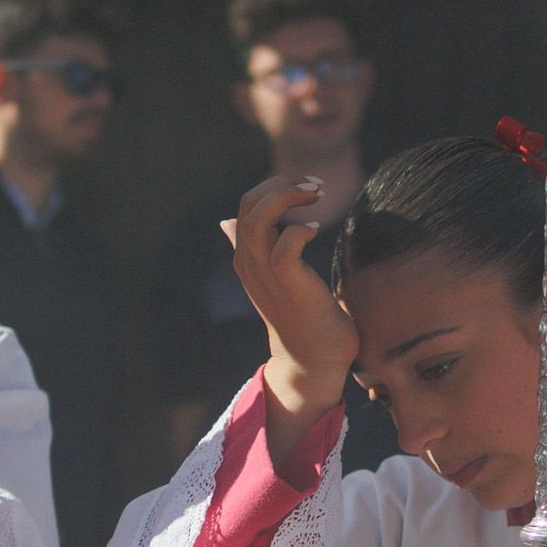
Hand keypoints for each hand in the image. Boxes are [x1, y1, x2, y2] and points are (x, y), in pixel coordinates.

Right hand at [220, 176, 359, 457]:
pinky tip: (318, 229)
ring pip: (260, 219)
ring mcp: (266, 275)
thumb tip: (229, 223)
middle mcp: (250, 263)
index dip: (275, 186)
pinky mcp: (287, 285)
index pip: (247, 204)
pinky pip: (284, 244)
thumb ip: (261, 248)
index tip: (308, 188)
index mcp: (247, 258)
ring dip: (289, 198)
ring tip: (317, 196)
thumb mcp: (278, 277)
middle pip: (249, 204)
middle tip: (316, 187)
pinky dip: (300, 229)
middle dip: (282, 184)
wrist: (313, 362)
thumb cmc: (304, 318)